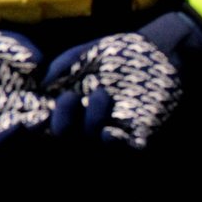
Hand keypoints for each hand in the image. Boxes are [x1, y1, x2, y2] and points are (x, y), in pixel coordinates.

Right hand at [43, 8, 201, 148]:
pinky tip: (110, 133)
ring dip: (90, 125)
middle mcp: (89, 122)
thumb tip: (43, 83)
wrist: (162, 50)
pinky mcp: (139, 135)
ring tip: (103, 94)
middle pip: (66, 139)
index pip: (49, 124)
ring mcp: (113, 130)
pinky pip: (122, 151)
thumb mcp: (90, 51)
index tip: (42, 108)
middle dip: (63, 122)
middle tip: (70, 98)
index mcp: (74, 105)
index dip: (39, 123)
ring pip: (92, 145)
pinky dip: (113, 145)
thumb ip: (65, 62)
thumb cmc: (122, 51)